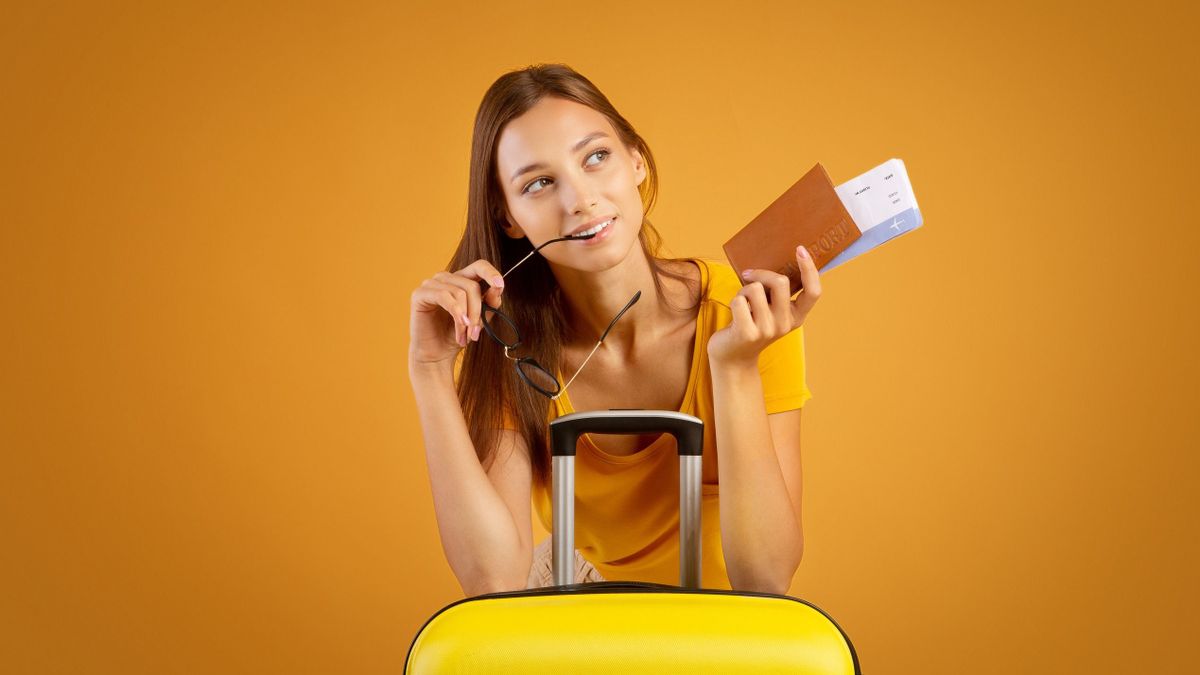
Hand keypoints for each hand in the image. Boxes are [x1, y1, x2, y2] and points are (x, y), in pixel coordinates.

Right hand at [409, 259, 505, 368]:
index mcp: (461, 280)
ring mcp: (431, 284)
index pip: (479, 266)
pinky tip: (460, 328)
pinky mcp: (420, 293)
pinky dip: (456, 313)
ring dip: (467, 318)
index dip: (491, 273)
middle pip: (471, 285)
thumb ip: (489, 303)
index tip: (500, 285)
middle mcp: (446, 278)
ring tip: (466, 336)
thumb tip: (497, 288)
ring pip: (460, 292)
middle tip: (476, 333)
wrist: (436, 354)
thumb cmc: (456, 334)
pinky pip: (444, 296)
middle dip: (477, 311)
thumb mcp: (479, 319)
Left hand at [707, 245, 821, 367]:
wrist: (733, 358)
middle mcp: (785, 324)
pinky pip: (738, 300)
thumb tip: (772, 261)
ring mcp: (767, 330)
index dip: (809, 269)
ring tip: (742, 304)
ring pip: (755, 289)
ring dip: (743, 290)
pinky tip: (734, 314)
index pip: (813, 291)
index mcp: (796, 317)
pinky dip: (733, 301)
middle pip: (780, 282)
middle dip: (761, 273)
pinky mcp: (748, 333)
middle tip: (749, 276)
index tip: (800, 249)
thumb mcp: (770, 311)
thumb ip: (776, 294)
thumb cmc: (751, 325)